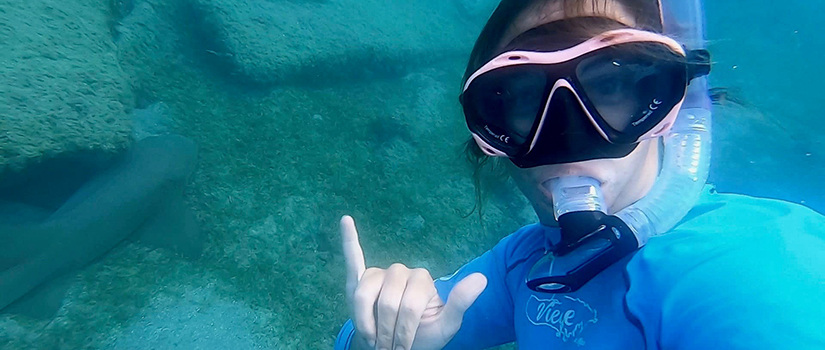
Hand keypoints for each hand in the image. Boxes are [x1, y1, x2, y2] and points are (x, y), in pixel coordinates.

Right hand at [341, 216, 486, 349]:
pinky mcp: (358, 279)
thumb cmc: (423, 335)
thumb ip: (460, 302)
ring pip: (363, 295)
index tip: (403, 349)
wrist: (400, 345)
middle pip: (386, 303)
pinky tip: (346, 221)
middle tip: (388, 348)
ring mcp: (378, 274)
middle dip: (385, 332)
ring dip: (364, 322)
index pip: (408, 307)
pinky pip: (353, 257)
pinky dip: (348, 239)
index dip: (403, 333)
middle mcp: (400, 270)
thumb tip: (482, 278)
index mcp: (421, 279)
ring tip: (372, 338)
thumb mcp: (446, 325)